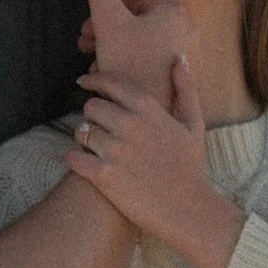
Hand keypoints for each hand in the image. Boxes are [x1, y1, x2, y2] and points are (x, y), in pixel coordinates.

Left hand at [67, 61, 246, 267]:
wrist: (188, 209)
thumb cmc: (191, 166)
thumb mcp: (193, 124)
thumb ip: (186, 89)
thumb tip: (179, 58)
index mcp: (149, 110)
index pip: (111, 83)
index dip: (94, 79)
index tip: (84, 81)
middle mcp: (130, 126)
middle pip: (91, 107)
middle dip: (92, 115)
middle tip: (99, 126)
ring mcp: (115, 151)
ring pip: (81, 132)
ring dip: (84, 139)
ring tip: (95, 148)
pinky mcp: (104, 176)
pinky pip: (74, 158)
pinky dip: (75, 159)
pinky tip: (83, 163)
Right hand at [79, 0, 185, 103]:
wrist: (145, 112)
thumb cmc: (129, 65)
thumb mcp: (106, 20)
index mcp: (171, 10)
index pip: (129, 0)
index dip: (103, 13)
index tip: (87, 31)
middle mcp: (182, 28)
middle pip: (132, 20)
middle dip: (105, 32)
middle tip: (85, 46)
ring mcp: (178, 52)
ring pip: (135, 41)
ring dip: (110, 48)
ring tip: (95, 63)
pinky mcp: (173, 73)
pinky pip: (144, 59)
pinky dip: (125, 64)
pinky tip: (110, 77)